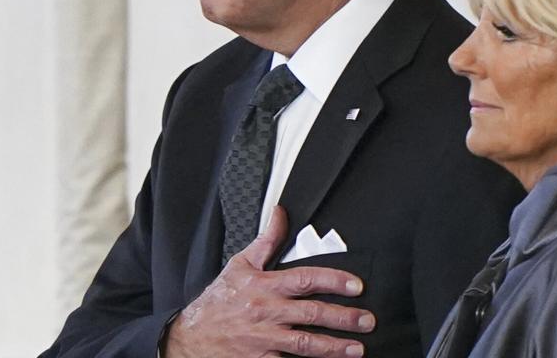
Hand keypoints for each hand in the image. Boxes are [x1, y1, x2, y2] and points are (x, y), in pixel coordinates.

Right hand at [162, 206, 374, 357]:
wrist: (188, 339)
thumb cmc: (218, 301)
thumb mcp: (240, 265)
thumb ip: (266, 241)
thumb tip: (281, 213)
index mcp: (265, 286)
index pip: (305, 279)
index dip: (333, 281)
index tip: (356, 285)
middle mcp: (267, 312)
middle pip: (312, 314)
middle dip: (343, 317)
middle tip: (367, 319)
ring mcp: (264, 339)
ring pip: (305, 344)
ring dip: (334, 347)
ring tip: (357, 348)